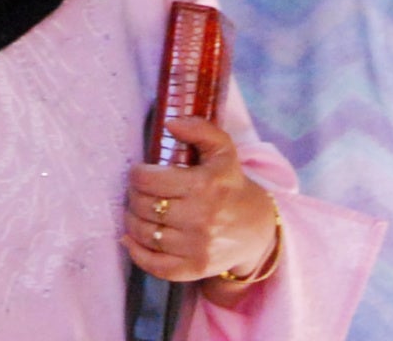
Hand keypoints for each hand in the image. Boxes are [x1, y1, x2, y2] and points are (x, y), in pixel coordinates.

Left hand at [124, 118, 278, 287]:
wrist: (260, 230)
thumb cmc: (233, 186)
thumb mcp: (224, 151)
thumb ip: (201, 130)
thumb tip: (172, 123)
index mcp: (204, 186)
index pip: (146, 180)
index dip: (136, 174)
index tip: (141, 174)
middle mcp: (201, 218)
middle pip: (142, 206)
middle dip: (133, 196)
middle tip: (141, 193)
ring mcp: (198, 247)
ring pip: (144, 233)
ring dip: (133, 221)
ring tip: (139, 212)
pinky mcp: (197, 268)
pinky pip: (156, 266)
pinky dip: (137, 253)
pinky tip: (132, 239)